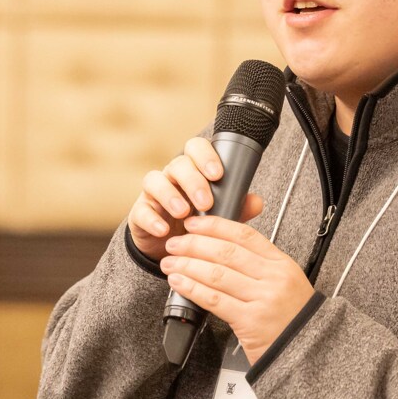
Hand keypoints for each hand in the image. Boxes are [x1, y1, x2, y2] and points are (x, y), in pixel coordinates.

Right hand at [128, 136, 264, 259]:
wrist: (171, 250)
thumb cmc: (198, 224)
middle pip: (178, 164)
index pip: (196, 148)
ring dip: (170, 196)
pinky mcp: (139, 213)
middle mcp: (172, 176)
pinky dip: (152, 219)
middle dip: (193, 181)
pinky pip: (141, 210)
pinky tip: (163, 230)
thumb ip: (237, 207)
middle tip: (205, 202)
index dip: (206, 156)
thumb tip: (257, 201)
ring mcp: (153, 194)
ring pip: (155, 180)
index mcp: (194, 170)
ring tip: (183, 213)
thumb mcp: (220, 216)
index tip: (218, 174)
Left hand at [159, 213, 313, 361]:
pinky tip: (179, 282)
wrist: (310, 352)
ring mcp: (263, 299)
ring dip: (188, 265)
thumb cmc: (293, 320)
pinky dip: (192, 288)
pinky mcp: (250, 321)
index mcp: (281, 264)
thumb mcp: (284, 284)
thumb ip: (258, 267)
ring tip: (170, 263)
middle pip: (226, 252)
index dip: (215, 226)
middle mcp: (273, 278)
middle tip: (175, 244)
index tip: (194, 224)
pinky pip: (214, 299)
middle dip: (194, 245)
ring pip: (216, 274)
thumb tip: (220, 249)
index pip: (244, 235)